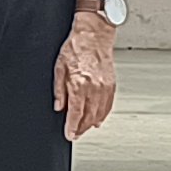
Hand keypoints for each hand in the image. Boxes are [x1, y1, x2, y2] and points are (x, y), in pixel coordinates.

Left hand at [57, 16, 119, 137]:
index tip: (69, 135)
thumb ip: (59, 90)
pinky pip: (108, 105)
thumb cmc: (75, 48)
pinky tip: (97, 120)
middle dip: (81, 128)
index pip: (76, 113)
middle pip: (88, 117)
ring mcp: (104, 87)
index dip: (71, 127)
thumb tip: (59, 107)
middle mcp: (94, 88)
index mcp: (79, 84)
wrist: (93, 35)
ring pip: (99, 113)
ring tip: (84, 129)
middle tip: (74, 134)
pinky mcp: (111, 85)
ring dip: (91, 124)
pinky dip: (102, 115)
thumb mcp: (59, 68)